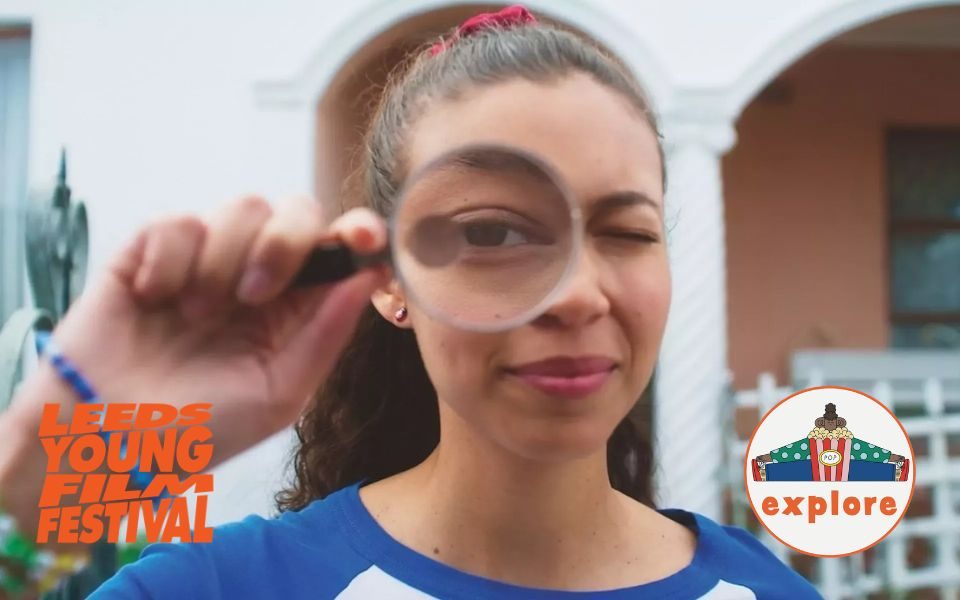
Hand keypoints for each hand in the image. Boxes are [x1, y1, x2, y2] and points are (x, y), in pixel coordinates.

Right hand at [26, 196, 389, 465]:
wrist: (105, 439)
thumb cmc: (197, 429)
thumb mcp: (278, 395)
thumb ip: (327, 333)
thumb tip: (372, 274)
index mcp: (294, 309)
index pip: (339, 249)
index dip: (359, 232)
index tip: (364, 238)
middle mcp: (255, 275)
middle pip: (297, 210)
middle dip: (285, 243)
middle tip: (255, 296)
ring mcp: (204, 259)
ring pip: (241, 207)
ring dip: (222, 263)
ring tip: (195, 317)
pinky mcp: (149, 250)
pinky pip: (177, 221)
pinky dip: (170, 261)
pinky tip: (154, 300)